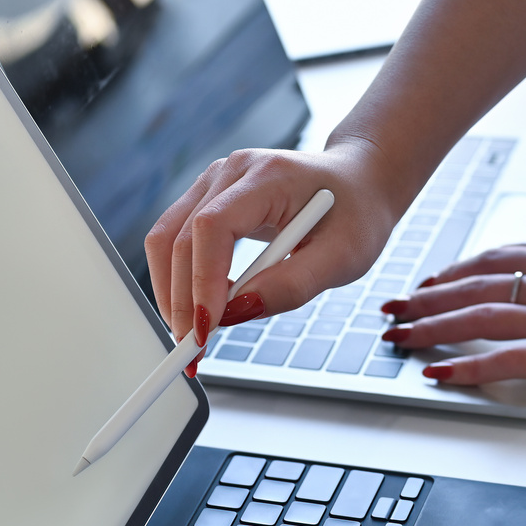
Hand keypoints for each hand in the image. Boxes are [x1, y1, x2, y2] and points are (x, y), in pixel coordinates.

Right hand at [144, 139, 404, 343]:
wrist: (359, 182)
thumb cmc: (357, 214)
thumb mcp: (343, 258)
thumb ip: (292, 285)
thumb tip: (236, 313)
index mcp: (269, 176)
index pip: (212, 226)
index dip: (202, 281)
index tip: (206, 330)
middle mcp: (231, 172)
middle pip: (179, 238)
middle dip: (180, 301)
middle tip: (193, 353)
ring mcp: (214, 183)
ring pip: (165, 240)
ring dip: (171, 293)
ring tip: (193, 338)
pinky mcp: (208, 199)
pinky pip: (175, 240)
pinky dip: (180, 280)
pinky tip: (201, 310)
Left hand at [378, 244, 525, 399]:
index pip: (496, 259)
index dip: (455, 272)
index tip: (430, 284)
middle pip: (474, 285)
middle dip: (426, 299)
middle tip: (394, 310)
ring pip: (479, 317)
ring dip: (431, 328)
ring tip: (400, 338)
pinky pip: (506, 359)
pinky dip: (466, 365)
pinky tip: (439, 372)